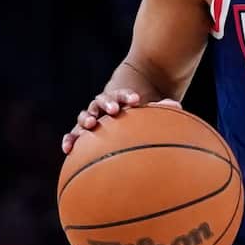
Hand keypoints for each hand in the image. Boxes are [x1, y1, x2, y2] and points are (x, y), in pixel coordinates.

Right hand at [61, 89, 180, 153]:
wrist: (120, 117)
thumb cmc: (137, 117)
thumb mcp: (148, 113)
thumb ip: (160, 109)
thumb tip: (177, 105)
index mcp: (119, 100)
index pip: (122, 94)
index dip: (128, 96)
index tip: (136, 100)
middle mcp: (103, 107)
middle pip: (103, 100)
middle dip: (108, 104)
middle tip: (115, 110)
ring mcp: (92, 117)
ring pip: (86, 114)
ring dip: (87, 117)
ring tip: (90, 124)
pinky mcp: (82, 132)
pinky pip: (73, 135)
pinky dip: (70, 139)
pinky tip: (68, 149)